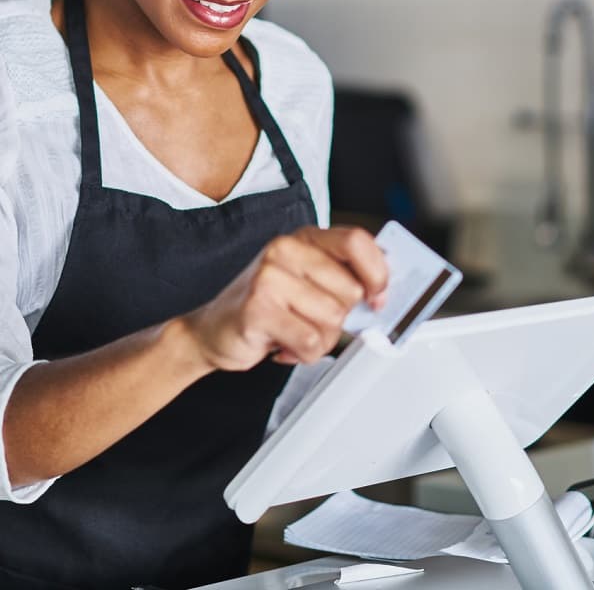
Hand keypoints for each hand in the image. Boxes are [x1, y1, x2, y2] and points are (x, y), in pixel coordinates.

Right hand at [179, 226, 389, 371]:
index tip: (379, 297)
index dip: (377, 272)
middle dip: (339, 319)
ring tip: (293, 333)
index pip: (356, 241)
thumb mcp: (304, 282)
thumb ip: (340, 278)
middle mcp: (285, 250)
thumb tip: (383, 290)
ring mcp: (269, 277)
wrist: (210, 331)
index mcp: (302, 239)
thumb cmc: (264, 307)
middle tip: (312, 322)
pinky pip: (310, 340)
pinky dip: (303, 354)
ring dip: (320, 340)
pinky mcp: (259, 308)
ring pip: (332, 319)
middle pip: (350, 290)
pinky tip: (283, 345)